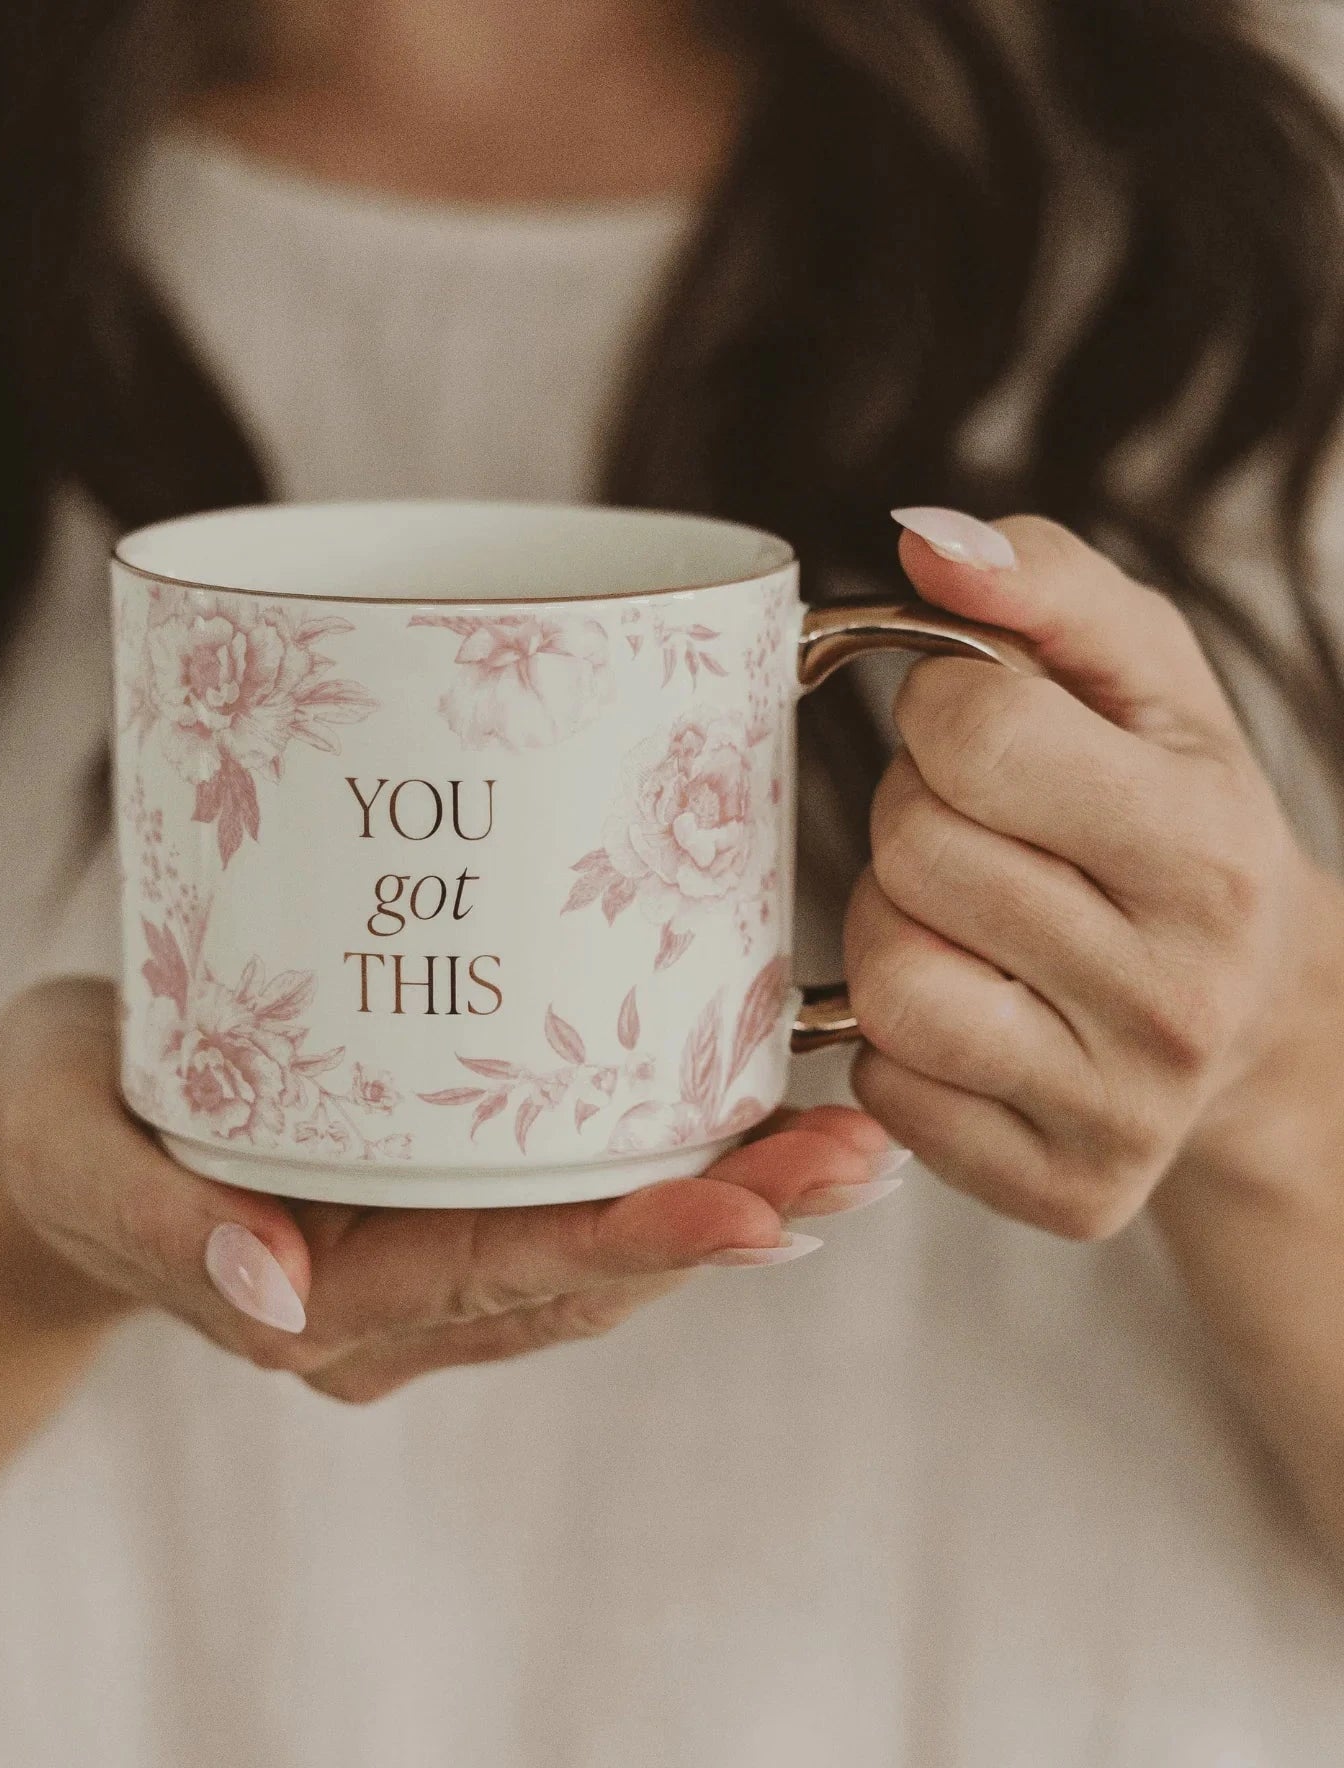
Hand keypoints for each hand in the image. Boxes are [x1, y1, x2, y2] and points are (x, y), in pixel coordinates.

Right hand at [0, 979, 890, 1401]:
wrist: (57, 1127)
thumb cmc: (61, 1127)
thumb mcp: (69, 1153)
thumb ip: (156, 1226)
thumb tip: (271, 1294)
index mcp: (315, 1304)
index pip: (496, 1280)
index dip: (629, 1246)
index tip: (753, 1209)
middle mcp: (392, 1304)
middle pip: (582, 1274)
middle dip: (727, 1221)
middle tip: (855, 1153)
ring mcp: (421, 1266)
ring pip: (599, 1252)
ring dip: (729, 1202)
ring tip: (847, 1139)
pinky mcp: (435, 1206)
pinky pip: (570, 1207)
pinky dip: (668, 1174)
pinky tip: (751, 1121)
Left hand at [847, 511, 1321, 1239]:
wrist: (1247, 1009)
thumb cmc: (1167, 813)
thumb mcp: (1141, 674)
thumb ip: (1040, 581)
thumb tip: (925, 542)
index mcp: (1208, 847)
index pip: (975, 730)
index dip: (943, 711)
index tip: (982, 730)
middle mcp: (1179, 996)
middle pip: (916, 849)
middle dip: (916, 815)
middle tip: (979, 830)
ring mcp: (1123, 1110)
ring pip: (889, 978)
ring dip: (893, 924)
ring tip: (964, 915)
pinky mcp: (1064, 1191)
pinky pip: (886, 1084)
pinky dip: (897, 1035)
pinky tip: (972, 1006)